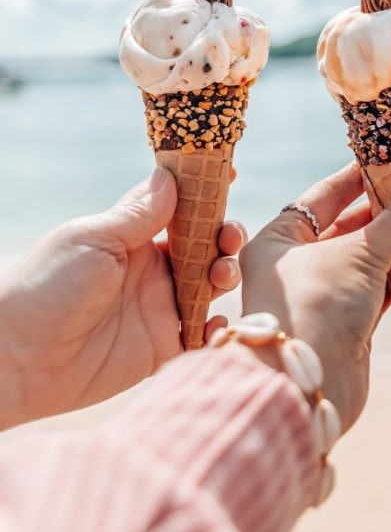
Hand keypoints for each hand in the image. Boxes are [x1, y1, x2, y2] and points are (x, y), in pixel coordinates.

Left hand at [0, 167, 246, 427]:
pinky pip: (200, 334)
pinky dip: (217, 327)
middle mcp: (150, 270)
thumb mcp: (94, 240)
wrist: (17, 358)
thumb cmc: (45, 287)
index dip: (205, 193)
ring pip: (210, 286)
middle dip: (225, 236)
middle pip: (204, 245)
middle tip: (228, 237)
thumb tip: (170, 174)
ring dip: (226, 274)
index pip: (178, 209)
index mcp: (132, 238)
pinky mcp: (161, 347)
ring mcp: (157, 308)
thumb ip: (138, 213)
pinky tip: (214, 321)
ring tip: (219, 275)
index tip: (227, 174)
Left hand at [239, 159, 390, 430]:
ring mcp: (319, 298)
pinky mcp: (343, 327)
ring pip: (364, 261)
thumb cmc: (316, 308)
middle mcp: (293, 267)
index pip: (322, 196)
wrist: (304, 390)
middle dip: (385, 211)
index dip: (359, 176)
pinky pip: (376, 291)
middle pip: (345, 228)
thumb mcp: (360, 253)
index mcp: (277, 241)